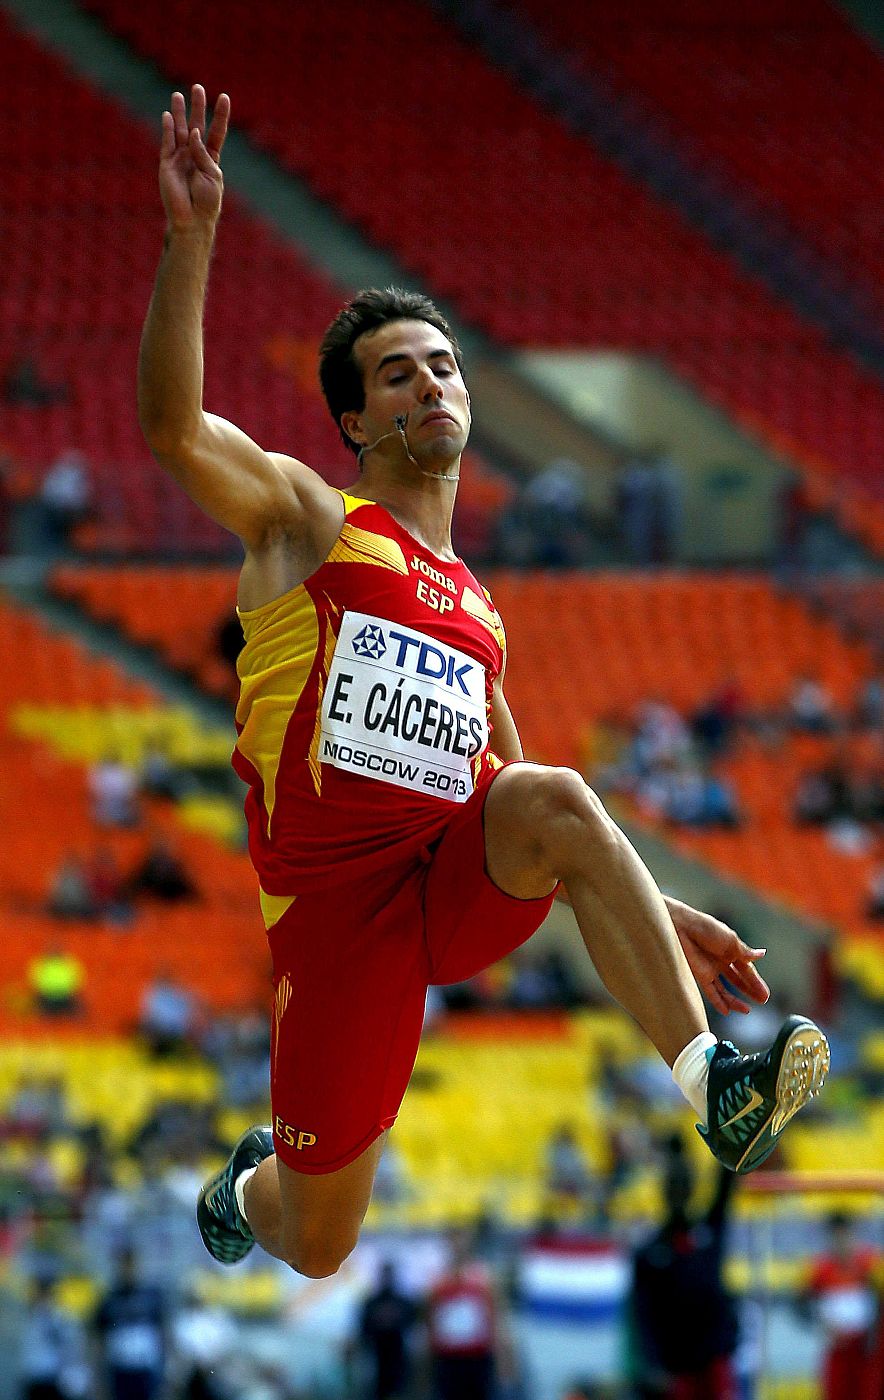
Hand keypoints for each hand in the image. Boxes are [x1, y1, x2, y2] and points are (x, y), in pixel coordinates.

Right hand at [159, 84, 229, 230]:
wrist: (191, 219)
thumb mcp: (213, 175)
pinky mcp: (167, 164)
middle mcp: (195, 155)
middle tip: (197, 88)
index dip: (220, 115)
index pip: (217, 131)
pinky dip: (167, 129)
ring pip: (179, 130)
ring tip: (178, 95)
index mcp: (211, 158)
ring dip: (179, 113)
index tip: (224, 97)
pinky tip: (167, 115)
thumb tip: (194, 132)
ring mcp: (180, 158)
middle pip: (197, 125)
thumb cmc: (207, 201)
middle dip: (197, 107)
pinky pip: (167, 142)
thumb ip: (204, 153)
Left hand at [665, 896, 769, 1015]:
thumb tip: (762, 954)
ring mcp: (710, 969)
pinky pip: (710, 992)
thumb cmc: (707, 929)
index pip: (746, 969)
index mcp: (731, 950)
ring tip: (747, 1010)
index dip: (756, 982)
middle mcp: (721, 961)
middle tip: (762, 1001)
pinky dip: (718, 1002)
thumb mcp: (730, 940)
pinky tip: (726, 1011)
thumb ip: (745, 952)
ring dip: (735, 1000)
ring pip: (724, 989)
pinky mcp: (699, 975)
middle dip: (749, 990)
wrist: (683, 927)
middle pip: (737, 980)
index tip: (765, 995)